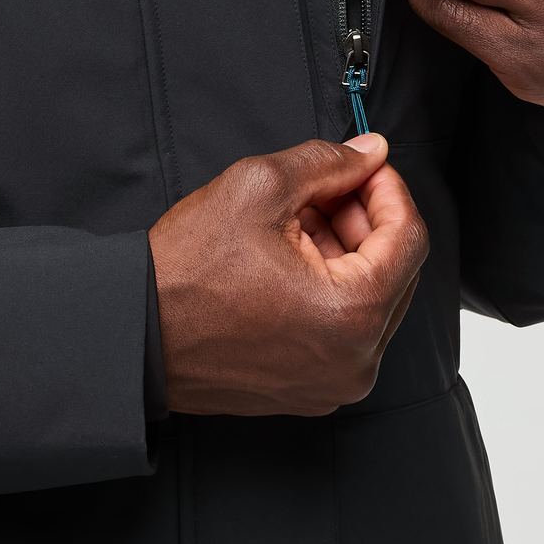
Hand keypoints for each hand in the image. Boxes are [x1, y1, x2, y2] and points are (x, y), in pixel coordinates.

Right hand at [148, 134, 427, 416]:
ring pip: (371, 297)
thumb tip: (370, 153)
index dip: (388, 189)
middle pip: (395, 268)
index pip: (410, 237)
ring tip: (294, 223)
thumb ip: (328, 162)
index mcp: (353, 314)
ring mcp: (334, 382)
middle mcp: (355, 360)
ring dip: (345, 251)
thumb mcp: (259, 187)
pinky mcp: (312, 389)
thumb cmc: (185, 271)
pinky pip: (345, 328)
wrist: (132, 334)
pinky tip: (288, 260)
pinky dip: (329, 287)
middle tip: (325, 189)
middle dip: (364, 219)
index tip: (367, 166)